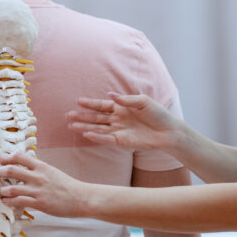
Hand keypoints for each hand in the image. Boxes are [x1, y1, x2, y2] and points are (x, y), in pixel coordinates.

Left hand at [0, 152, 88, 217]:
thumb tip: (26, 169)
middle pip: (12, 170)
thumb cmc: (68, 186)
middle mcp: (38, 176)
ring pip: (12, 188)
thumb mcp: (53, 172)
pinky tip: (3, 202)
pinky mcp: (39, 203)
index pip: (19, 157)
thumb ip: (39, 170)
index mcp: (41, 166)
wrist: (82, 198)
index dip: (6, 157)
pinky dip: (9, 202)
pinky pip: (19, 202)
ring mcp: (38, 190)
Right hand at [68, 93, 185, 152]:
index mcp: (121, 108)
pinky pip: (106, 139)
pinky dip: (96, 136)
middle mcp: (117, 119)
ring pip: (97, 128)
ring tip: (71, 125)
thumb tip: (111, 95)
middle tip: (68, 115)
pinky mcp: (121, 141)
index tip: (78, 101)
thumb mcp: (143, 101)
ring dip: (84, 127)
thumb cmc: (157, 114)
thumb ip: (126, 99)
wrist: (167, 131)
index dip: (90, 103)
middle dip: (82, 116)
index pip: (102, 105)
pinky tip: (86, 134)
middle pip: (96, 118)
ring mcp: (118, 131)